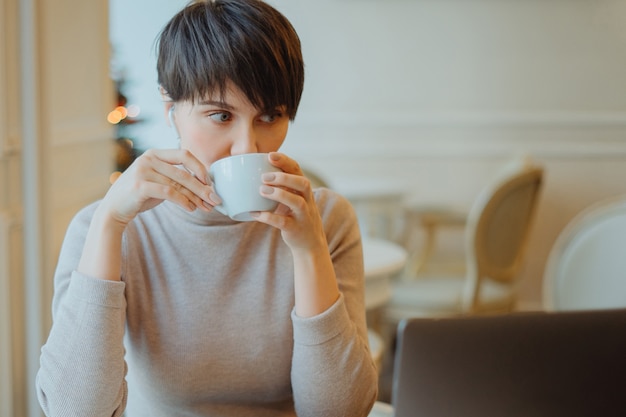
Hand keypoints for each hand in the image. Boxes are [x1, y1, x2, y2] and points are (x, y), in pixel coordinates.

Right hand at [101, 149, 218, 225]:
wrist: (114, 209)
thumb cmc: (140, 196)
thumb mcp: (158, 181)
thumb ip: (175, 178)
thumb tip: (206, 186)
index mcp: (154, 153)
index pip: (184, 154)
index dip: (200, 167)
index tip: (210, 182)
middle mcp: (148, 158)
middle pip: (184, 173)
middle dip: (202, 188)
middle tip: (215, 199)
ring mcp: (142, 171)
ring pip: (178, 184)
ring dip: (195, 198)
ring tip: (205, 207)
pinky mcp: (140, 186)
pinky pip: (169, 193)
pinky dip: (183, 201)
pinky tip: (190, 209)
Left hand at [252, 152, 325, 250]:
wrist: (309, 243)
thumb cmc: (296, 216)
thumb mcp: (293, 198)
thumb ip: (282, 186)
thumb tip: (255, 172)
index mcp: (304, 189)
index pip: (298, 170)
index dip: (285, 161)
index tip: (270, 155)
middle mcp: (307, 200)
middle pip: (302, 183)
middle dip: (284, 178)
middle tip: (264, 177)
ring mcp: (303, 215)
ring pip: (297, 202)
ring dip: (279, 194)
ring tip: (261, 191)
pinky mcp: (296, 229)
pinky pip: (283, 222)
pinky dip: (269, 217)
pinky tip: (256, 213)